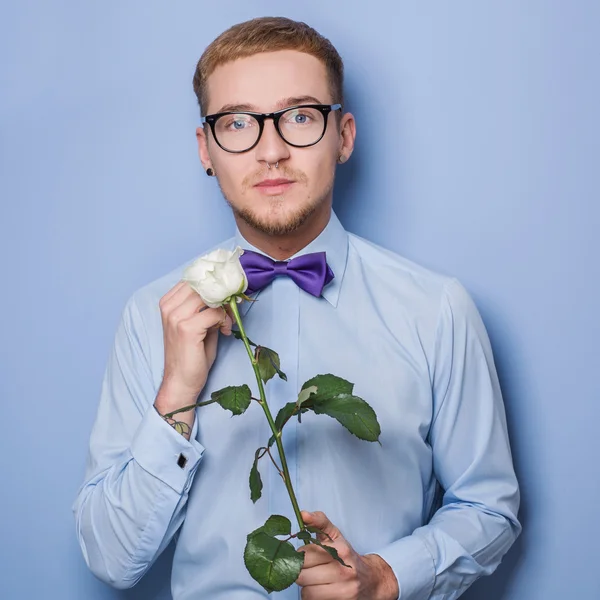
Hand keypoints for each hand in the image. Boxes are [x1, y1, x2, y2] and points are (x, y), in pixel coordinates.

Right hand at [157, 280, 232, 406]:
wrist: (180, 382)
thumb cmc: (191, 355)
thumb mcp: (198, 324)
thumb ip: (207, 307)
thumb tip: (228, 294)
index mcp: (168, 302)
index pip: (194, 278)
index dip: (215, 284)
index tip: (229, 295)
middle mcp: (169, 306)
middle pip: (204, 285)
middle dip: (223, 295)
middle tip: (232, 310)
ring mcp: (176, 316)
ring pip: (211, 297)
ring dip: (225, 308)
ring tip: (227, 324)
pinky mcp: (187, 328)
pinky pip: (215, 313)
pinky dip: (225, 320)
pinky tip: (225, 331)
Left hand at [296, 511, 398, 599]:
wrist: (372, 580)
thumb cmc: (348, 556)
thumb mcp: (336, 535)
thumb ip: (319, 521)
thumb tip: (303, 514)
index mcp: (339, 550)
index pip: (304, 555)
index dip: (300, 555)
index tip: (305, 555)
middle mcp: (342, 570)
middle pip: (302, 575)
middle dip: (301, 571)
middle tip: (308, 568)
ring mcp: (343, 590)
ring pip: (306, 592)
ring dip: (306, 587)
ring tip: (314, 580)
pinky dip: (313, 597)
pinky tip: (320, 590)